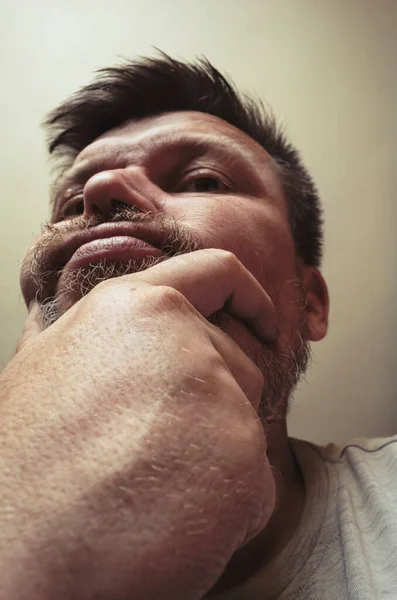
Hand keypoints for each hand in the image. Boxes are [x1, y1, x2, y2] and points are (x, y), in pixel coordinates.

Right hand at [0, 249, 276, 599]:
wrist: (18, 562)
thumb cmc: (26, 471)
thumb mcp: (46, 370)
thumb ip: (92, 332)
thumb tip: (101, 310)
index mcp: (132, 307)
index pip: (217, 272)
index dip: (248, 295)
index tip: (263, 320)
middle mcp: (180, 337)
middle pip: (237, 362)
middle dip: (213, 405)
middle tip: (152, 452)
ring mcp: (216, 394)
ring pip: (245, 424)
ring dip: (213, 460)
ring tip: (150, 488)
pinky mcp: (242, 458)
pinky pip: (254, 482)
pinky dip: (226, 509)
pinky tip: (170, 522)